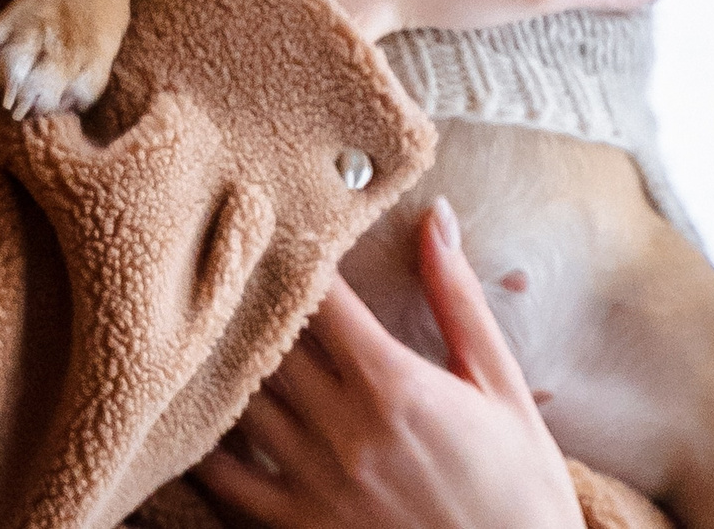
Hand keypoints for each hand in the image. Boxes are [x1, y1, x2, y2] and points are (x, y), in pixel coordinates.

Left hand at [196, 200, 582, 528]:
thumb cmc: (520, 486)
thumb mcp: (501, 388)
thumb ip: (457, 299)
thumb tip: (434, 215)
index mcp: (393, 383)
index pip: (315, 295)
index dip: (288, 255)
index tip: (270, 226)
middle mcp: (344, 428)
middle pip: (262, 340)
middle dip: (245, 303)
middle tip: (225, 270)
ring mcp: (314, 480)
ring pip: (235, 399)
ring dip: (219, 364)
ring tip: (202, 331)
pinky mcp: (297, 526)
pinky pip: (222, 479)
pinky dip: (201, 443)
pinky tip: (193, 414)